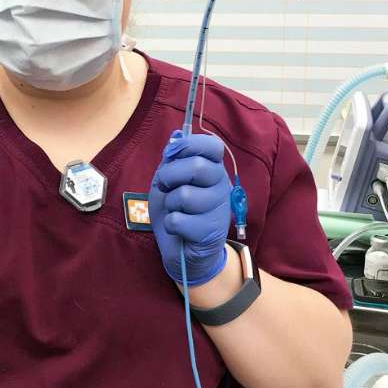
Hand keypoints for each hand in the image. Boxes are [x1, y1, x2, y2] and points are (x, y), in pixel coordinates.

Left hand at [148, 131, 230, 286]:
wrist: (183, 251)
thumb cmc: (177, 211)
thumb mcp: (169, 181)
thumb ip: (172, 159)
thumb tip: (175, 137)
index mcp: (213, 169)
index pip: (212, 146)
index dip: (190, 145)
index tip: (172, 154)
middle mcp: (221, 186)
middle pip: (197, 167)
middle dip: (170, 175)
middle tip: (165, 187)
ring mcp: (219, 210)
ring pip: (185, 195)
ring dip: (170, 204)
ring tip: (175, 210)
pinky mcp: (209, 233)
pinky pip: (179, 220)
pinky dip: (170, 224)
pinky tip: (178, 228)